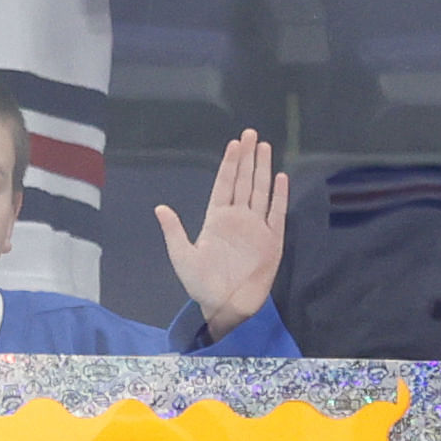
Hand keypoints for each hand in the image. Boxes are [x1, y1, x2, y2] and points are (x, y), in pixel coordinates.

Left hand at [157, 129, 287, 341]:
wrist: (225, 306)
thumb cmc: (201, 285)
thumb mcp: (182, 256)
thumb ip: (174, 231)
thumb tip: (160, 208)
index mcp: (216, 219)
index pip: (225, 184)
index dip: (230, 164)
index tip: (234, 144)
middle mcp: (238, 219)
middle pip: (244, 182)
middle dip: (248, 158)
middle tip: (251, 134)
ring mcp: (256, 229)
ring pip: (261, 192)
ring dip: (263, 170)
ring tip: (265, 147)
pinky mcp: (272, 242)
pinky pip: (277, 214)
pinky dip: (279, 197)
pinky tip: (280, 179)